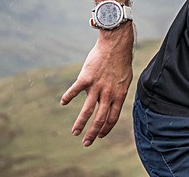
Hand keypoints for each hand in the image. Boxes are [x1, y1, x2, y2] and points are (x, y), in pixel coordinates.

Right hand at [60, 30, 132, 146]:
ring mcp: (97, 87)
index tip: (101, 136)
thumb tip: (109, 101)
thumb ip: (117, 92)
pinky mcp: (86, 78)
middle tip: (86, 143)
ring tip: (74, 133)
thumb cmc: (121, 61)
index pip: (113, 117)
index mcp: (119, 94)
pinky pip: (75, 91)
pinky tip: (63, 102)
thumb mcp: (125, 79)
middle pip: (100, 118)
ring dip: (80, 123)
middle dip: (93, 133)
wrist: (116, 45)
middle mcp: (108, 93)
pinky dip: (68, 97)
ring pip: (87, 110)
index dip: (106, 128)